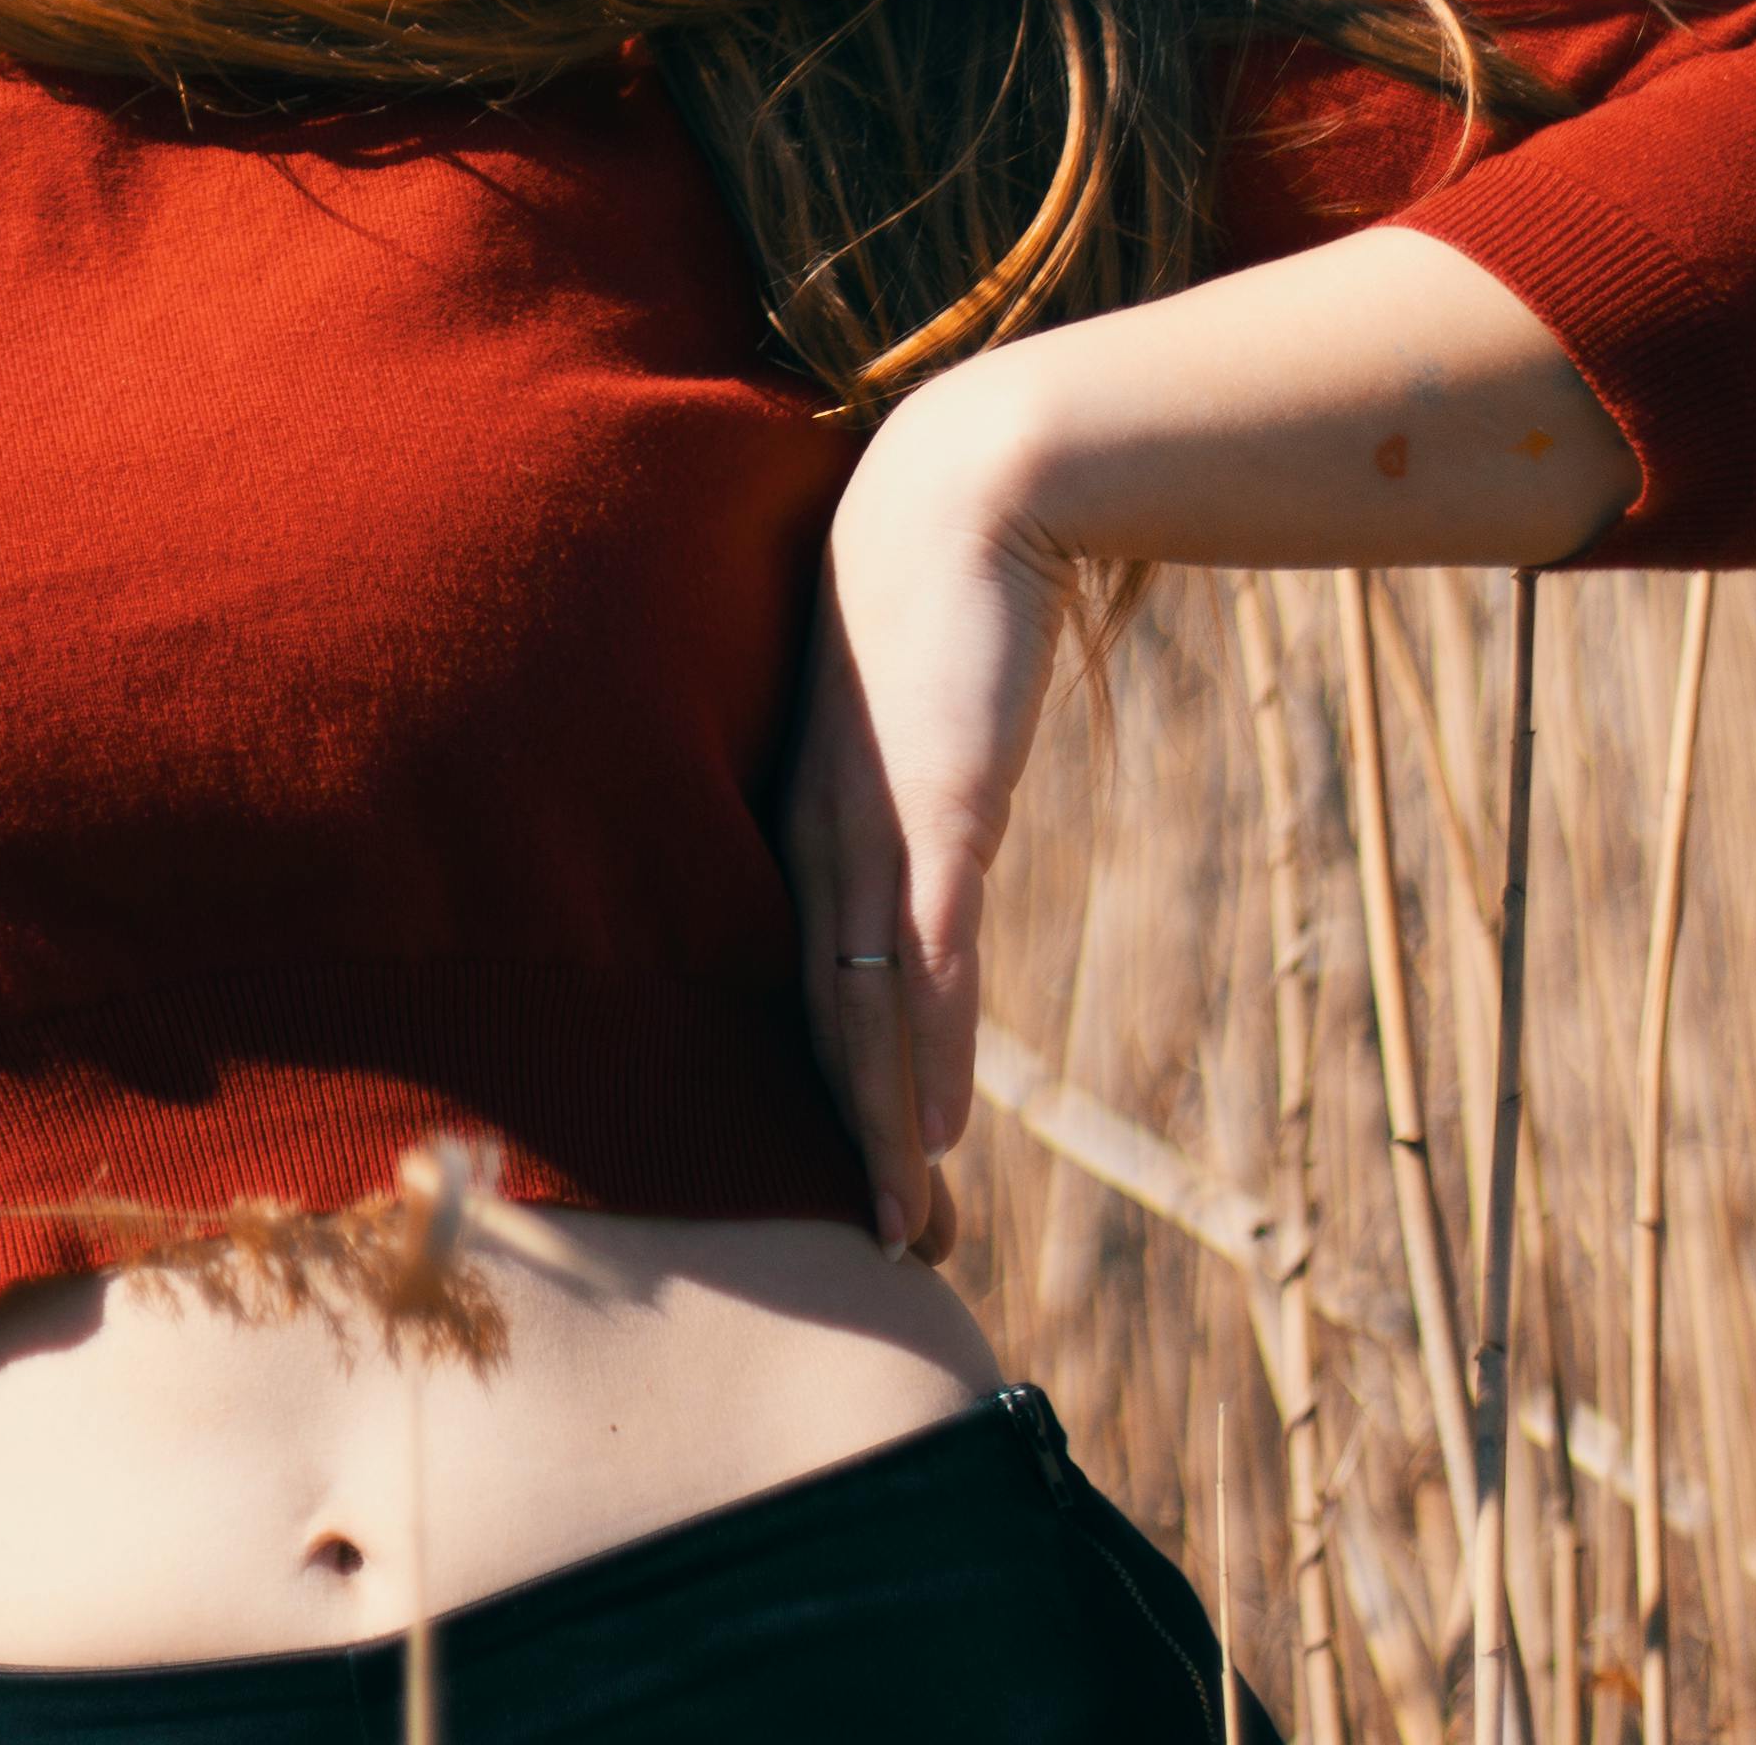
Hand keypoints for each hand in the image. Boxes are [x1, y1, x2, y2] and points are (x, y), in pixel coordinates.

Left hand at [782, 375, 1070, 1260]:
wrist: (959, 492)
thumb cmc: (920, 603)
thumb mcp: (893, 724)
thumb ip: (895, 802)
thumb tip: (909, 873)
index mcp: (796, 825)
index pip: (797, 993)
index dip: (825, 1101)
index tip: (859, 1196)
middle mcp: (815, 836)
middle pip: (825, 1023)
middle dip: (857, 1150)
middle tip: (892, 1263)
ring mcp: (875, 820)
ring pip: (870, 1005)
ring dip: (889, 1126)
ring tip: (906, 1230)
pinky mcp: (939, 796)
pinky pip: (930, 942)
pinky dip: (932, 1037)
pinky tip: (936, 1120)